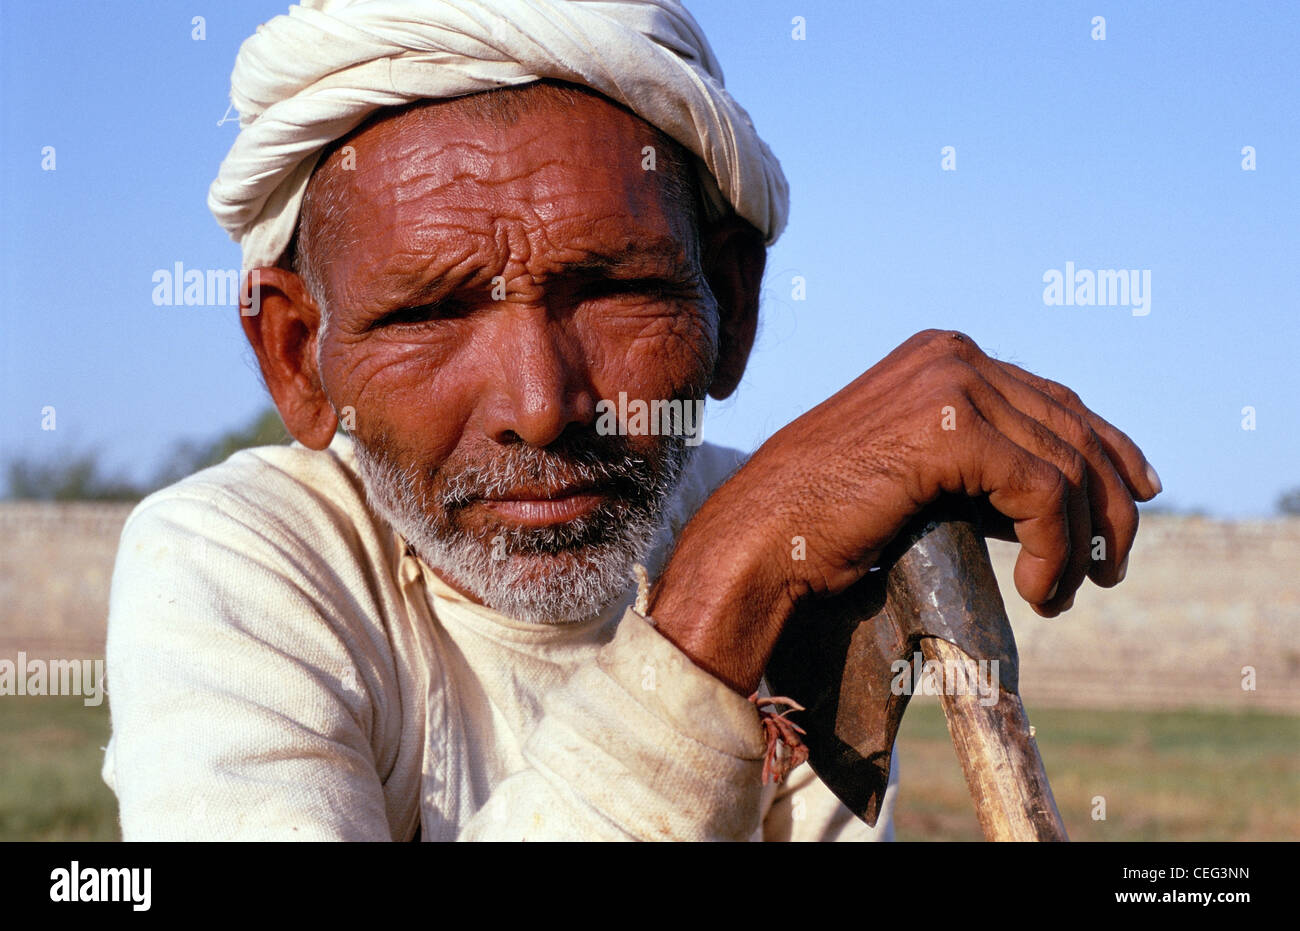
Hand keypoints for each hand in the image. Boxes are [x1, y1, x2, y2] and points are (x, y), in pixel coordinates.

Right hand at [648, 329, 1160, 693]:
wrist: (760, 538)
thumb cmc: (822, 519)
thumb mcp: (916, 475)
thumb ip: (981, 466)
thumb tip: (1058, 501)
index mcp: (940, 354)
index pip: (1053, 397)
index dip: (1107, 450)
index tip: (1135, 499)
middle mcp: (952, 354)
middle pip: (1073, 425)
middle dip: (1107, 503)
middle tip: (1111, 567)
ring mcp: (951, 383)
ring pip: (1066, 464)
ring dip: (1078, 542)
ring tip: (1064, 595)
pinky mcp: (951, 429)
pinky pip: (1043, 493)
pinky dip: (1054, 550)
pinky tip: (1037, 591)